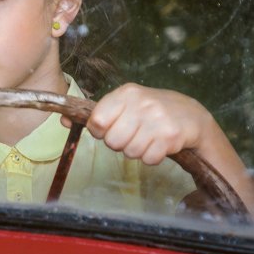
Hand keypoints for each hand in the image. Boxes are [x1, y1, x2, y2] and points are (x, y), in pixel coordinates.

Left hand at [80, 83, 213, 164]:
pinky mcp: (171, 136)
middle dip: (120, 144)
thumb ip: (95, 113)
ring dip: (136, 151)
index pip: (97, 120)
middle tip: (132, 135)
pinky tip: (159, 145)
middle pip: (112, 141)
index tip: (108, 130)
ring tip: (147, 139)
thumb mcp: (123, 104)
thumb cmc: (150, 111)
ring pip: (130, 152)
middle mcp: (142, 103)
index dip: (99, 131)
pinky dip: (152, 158)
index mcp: (126, 93)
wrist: (191, 115)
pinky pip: (148, 159)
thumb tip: (62, 120)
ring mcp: (158, 119)